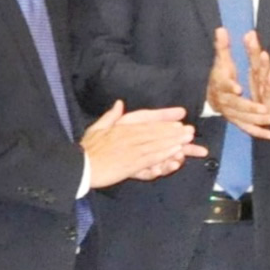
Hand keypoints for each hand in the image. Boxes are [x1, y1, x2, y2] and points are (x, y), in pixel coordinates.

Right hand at [80, 101, 208, 187]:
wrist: (80, 166)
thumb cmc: (87, 148)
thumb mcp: (97, 127)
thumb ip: (110, 115)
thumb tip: (119, 103)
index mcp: (122, 128)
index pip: (147, 123)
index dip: (164, 122)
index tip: (179, 120)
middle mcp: (129, 137)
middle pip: (155, 133)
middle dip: (174, 132)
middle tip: (190, 131)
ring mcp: (130, 151)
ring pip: (156, 145)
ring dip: (173, 142)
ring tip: (188, 140)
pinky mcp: (130, 165)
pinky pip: (150, 158)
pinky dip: (164, 155)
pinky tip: (175, 153)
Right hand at [207, 27, 269, 137]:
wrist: (212, 98)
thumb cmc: (220, 77)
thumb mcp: (222, 61)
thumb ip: (222, 47)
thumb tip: (221, 29)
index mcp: (220, 86)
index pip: (224, 86)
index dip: (230, 87)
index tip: (238, 89)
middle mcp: (225, 102)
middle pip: (237, 106)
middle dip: (250, 107)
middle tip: (263, 108)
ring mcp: (231, 114)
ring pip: (244, 119)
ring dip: (258, 121)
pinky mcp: (237, 122)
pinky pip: (248, 129)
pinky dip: (259, 133)